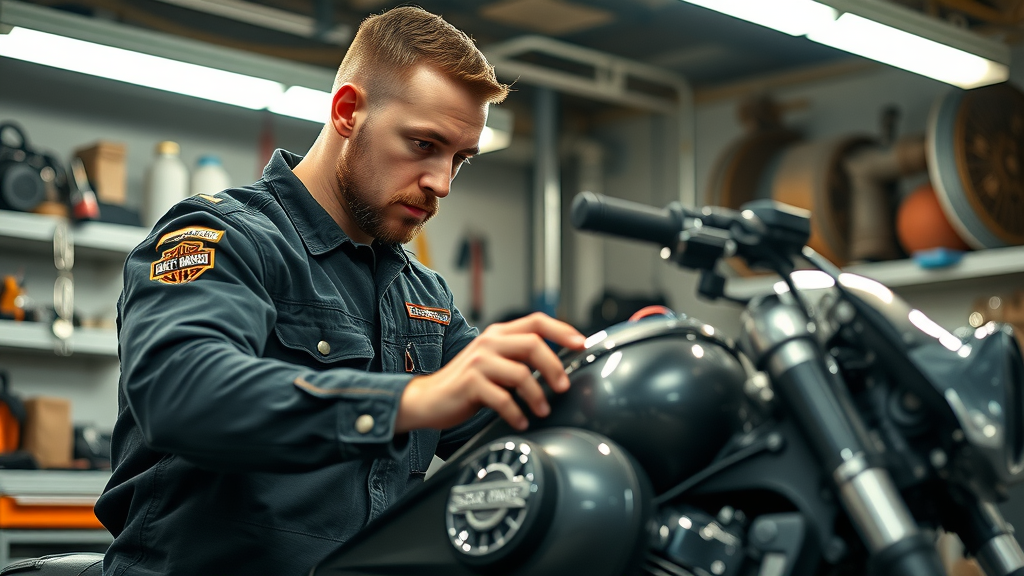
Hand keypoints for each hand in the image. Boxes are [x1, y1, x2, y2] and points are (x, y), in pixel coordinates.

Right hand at [395, 312, 585, 432]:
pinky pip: (503, 399)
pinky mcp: (471, 384)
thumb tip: (558, 367)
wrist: (430, 399)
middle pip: (533, 345)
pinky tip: (521, 421)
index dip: (562, 330)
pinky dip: (517, 414)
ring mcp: (479, 362)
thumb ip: (519, 358)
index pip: (536, 321)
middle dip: (554, 367)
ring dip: (538, 397)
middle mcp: (489, 342)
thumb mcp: (494, 362)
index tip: (582, 344)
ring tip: (542, 411)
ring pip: (521, 374)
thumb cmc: (467, 383)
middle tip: (563, 388)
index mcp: (499, 333)